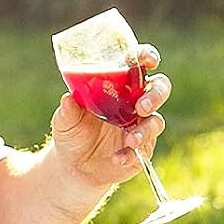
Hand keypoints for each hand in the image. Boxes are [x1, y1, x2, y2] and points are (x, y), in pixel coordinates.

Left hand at [53, 42, 168, 187]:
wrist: (74, 167)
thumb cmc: (72, 133)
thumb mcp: (65, 120)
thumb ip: (68, 110)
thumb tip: (68, 98)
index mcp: (119, 85)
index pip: (138, 64)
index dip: (147, 57)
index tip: (148, 60)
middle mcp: (134, 102)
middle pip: (159, 89)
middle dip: (155, 95)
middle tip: (141, 107)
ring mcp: (140, 126)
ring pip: (156, 121)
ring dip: (145, 130)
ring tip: (130, 140)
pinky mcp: (142, 150)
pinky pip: (145, 150)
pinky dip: (132, 154)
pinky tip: (118, 158)